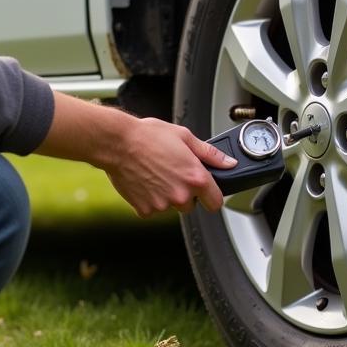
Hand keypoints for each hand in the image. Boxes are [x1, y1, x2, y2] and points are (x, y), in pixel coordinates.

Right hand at [34, 94, 235, 217]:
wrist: (117, 143)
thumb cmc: (148, 136)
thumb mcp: (185, 137)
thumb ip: (210, 154)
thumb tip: (228, 163)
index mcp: (195, 178)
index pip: (216, 203)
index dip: (212, 196)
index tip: (206, 191)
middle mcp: (181, 195)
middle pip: (191, 205)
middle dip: (185, 192)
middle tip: (172, 173)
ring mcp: (162, 205)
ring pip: (171, 207)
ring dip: (167, 195)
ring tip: (156, 173)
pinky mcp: (145, 210)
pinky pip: (153, 209)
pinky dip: (150, 198)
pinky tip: (145, 181)